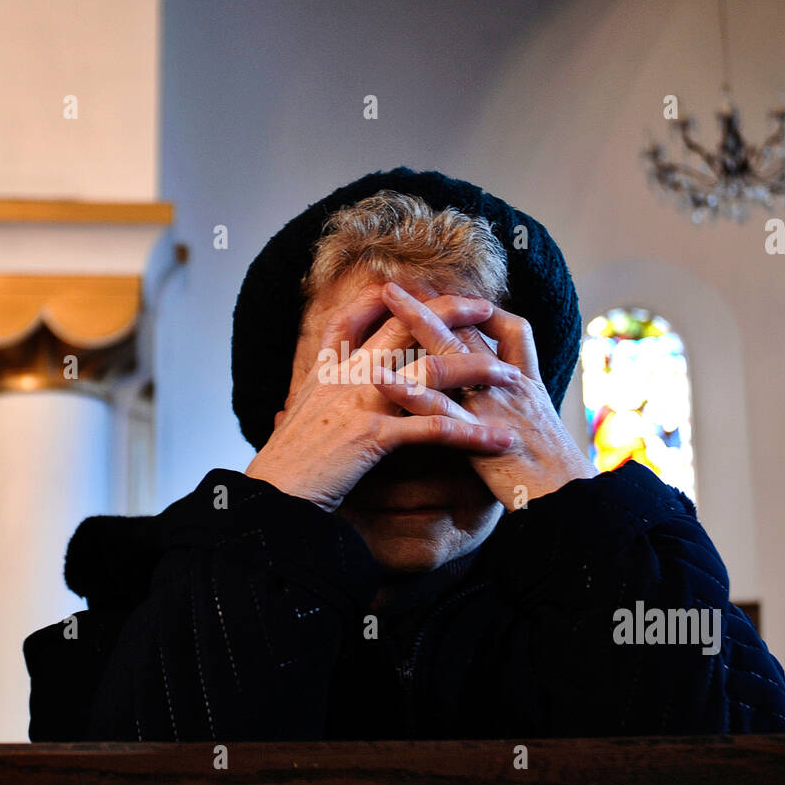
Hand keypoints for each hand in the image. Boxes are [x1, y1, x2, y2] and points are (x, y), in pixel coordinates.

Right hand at [245, 284, 517, 510]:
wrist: (272, 498)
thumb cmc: (287, 465)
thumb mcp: (297, 416)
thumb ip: (317, 394)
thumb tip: (321, 390)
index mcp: (327, 369)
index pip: (357, 316)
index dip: (390, 298)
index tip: (420, 286)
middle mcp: (345, 375)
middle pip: (404, 326)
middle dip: (449, 312)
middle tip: (486, 306)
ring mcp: (360, 401)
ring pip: (430, 371)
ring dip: (478, 371)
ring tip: (513, 377)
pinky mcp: (372, 435)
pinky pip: (435, 429)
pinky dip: (472, 434)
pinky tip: (500, 440)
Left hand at [372, 282, 592, 510]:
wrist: (572, 504)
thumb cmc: (553, 477)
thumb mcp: (537, 433)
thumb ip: (513, 411)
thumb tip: (486, 401)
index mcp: (524, 383)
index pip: (506, 329)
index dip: (476, 310)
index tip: (442, 297)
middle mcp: (510, 384)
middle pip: (469, 330)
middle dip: (435, 302)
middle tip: (400, 282)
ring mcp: (493, 405)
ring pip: (451, 354)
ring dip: (416, 322)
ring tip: (387, 299)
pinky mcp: (478, 434)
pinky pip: (438, 408)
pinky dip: (407, 390)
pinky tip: (379, 378)